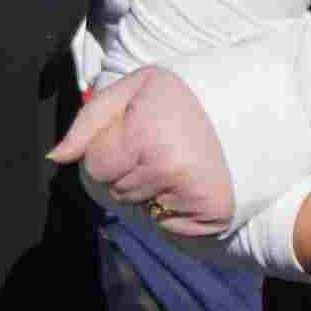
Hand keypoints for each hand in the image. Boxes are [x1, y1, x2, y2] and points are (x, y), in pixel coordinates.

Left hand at [50, 67, 237, 236]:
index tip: (139, 131)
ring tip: (177, 161)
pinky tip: (189, 182)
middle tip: (162, 146)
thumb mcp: (136, 89)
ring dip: (148, 189)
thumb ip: (89, 120)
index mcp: (144, 127)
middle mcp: (165, 161)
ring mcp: (188, 190)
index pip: (94, 164)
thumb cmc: (185, 99)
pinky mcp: (208, 213)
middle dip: (128, 170)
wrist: (254, 111)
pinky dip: (171, 206)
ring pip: (135, 206)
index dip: (110, 149)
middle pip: (112, 188)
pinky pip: (163, 221)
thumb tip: (56, 156)